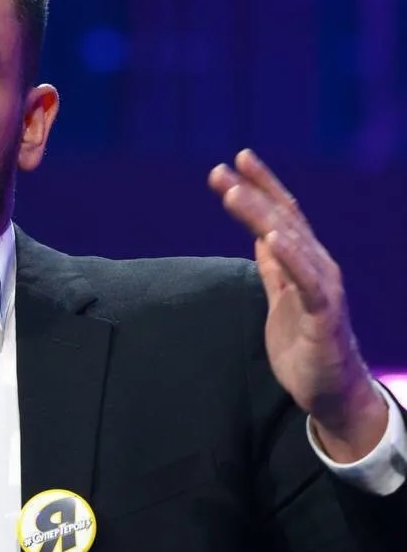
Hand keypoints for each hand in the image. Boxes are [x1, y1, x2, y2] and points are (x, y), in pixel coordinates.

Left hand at [208, 149, 385, 461]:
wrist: (331, 390)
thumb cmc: (306, 343)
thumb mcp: (283, 297)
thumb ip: (275, 267)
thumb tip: (261, 236)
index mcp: (304, 262)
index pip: (282, 214)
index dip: (261, 186)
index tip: (235, 161)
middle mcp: (317, 266)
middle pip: (282, 220)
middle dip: (250, 192)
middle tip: (219, 170)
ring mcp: (322, 288)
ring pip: (290, 242)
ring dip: (260, 215)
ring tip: (233, 192)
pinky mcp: (323, 315)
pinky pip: (305, 281)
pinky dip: (289, 257)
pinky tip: (271, 238)